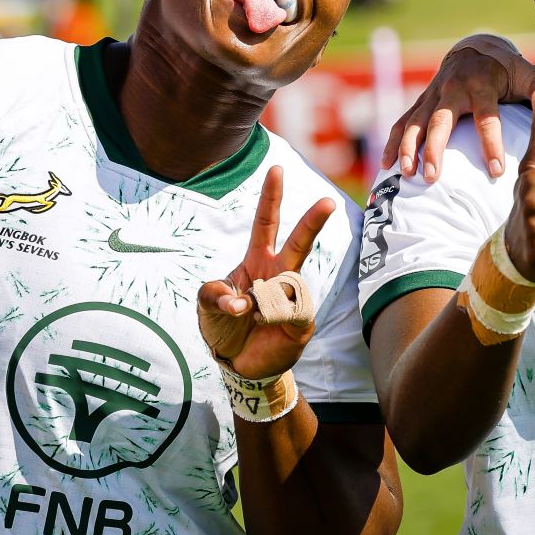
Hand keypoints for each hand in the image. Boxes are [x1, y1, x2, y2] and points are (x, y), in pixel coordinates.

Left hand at [198, 166, 334, 378]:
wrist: (240, 365)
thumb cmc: (224, 326)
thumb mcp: (206, 305)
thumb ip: (214, 295)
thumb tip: (240, 302)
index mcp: (257, 261)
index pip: (267, 223)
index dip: (271, 197)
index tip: (275, 169)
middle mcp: (279, 274)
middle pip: (300, 242)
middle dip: (313, 222)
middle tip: (328, 202)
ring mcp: (294, 297)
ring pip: (288, 285)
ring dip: (264, 300)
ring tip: (250, 318)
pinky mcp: (302, 322)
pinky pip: (292, 312)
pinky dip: (271, 317)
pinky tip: (263, 326)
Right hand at [383, 34, 534, 181]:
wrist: (476, 48)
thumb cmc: (507, 70)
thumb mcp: (528, 75)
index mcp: (482, 86)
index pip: (487, 118)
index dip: (491, 144)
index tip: (496, 171)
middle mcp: (453, 89)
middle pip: (440, 121)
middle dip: (434, 149)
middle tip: (433, 177)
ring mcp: (433, 95)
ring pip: (415, 122)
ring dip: (409, 147)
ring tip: (408, 173)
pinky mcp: (422, 101)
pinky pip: (403, 121)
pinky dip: (393, 142)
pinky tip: (387, 164)